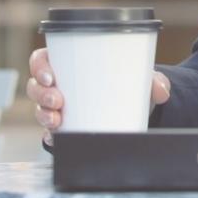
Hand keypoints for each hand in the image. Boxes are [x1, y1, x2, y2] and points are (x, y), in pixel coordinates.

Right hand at [28, 47, 171, 145]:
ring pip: (39, 109)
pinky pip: (49, 131)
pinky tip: (55, 138)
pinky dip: (50, 136)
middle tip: (57, 101)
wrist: (135, 105)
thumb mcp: (141, 76)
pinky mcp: (64, 126)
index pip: (41, 59)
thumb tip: (161, 90)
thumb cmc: (128, 81)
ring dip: (43, 115)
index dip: (39, 67)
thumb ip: (154, 80)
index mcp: (68, 63)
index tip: (51, 77)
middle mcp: (59, 84)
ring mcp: (58, 106)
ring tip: (57, 120)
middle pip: (35, 86)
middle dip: (42, 95)